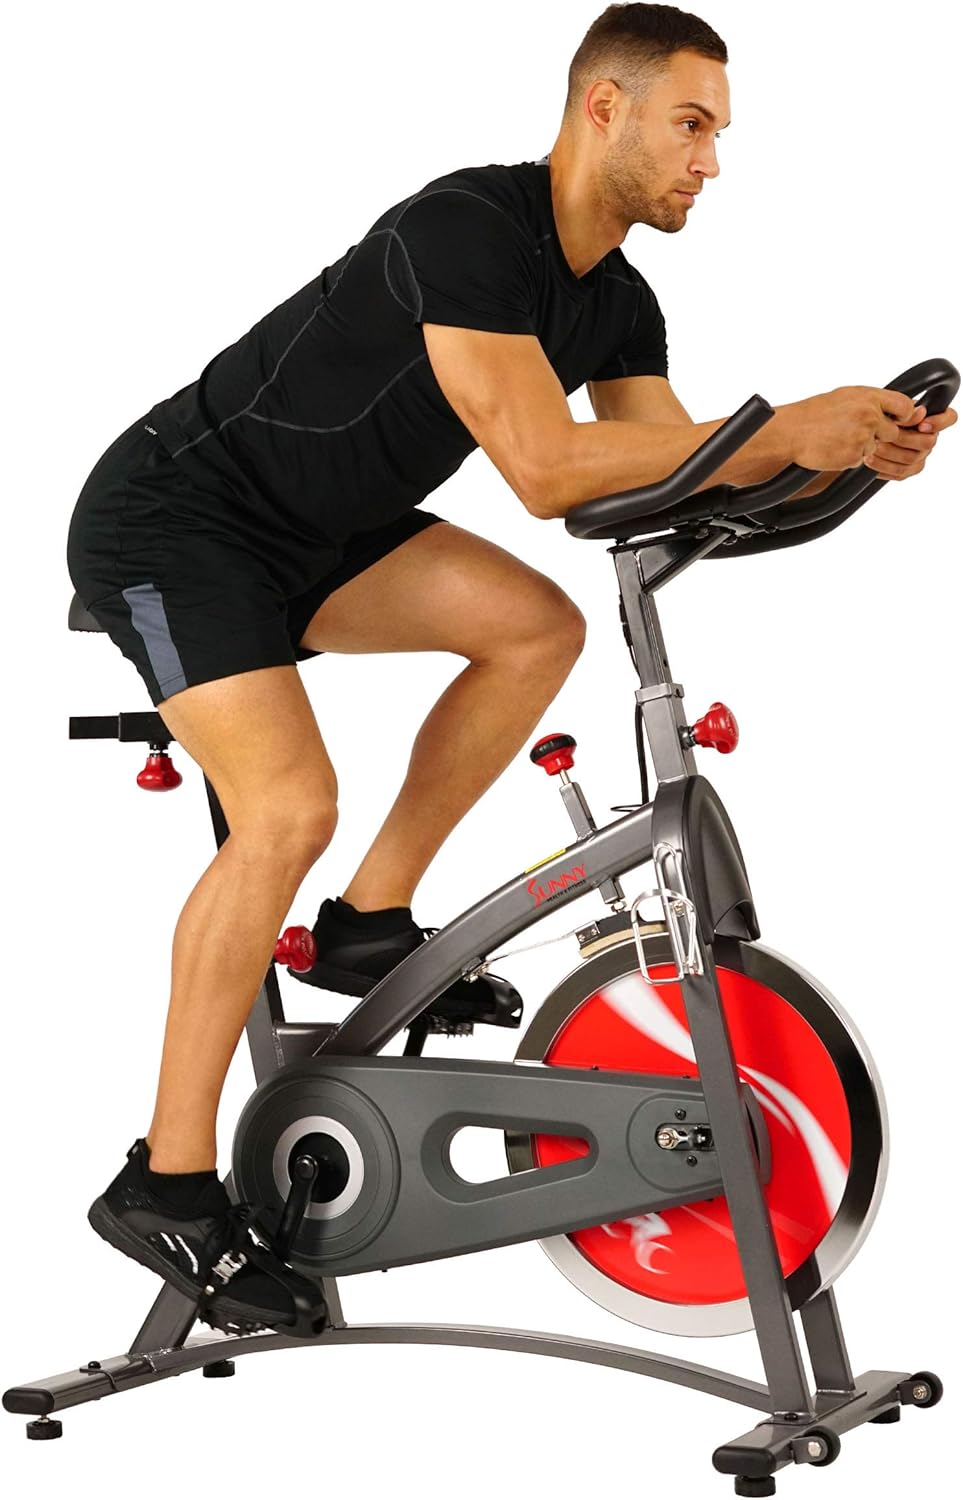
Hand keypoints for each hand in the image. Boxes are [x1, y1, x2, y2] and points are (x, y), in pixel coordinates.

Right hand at [785, 385, 923, 471]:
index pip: (904, 406)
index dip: (904, 415)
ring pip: (874, 447)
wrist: (792, 431)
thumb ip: (872, 401)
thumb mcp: (846, 396)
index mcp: (869, 397)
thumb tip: (896, 408)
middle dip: (879, 435)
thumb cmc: (814, 413)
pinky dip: (849, 457)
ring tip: (838, 438)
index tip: (898, 420)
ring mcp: (863, 437)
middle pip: (892, 432)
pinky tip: (834, 448)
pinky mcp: (855, 456)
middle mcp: (869, 416)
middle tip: (855, 431)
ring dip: (861, 447)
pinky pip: (860, 460)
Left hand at [863, 404, 957, 480]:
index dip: (939, 422)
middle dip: (903, 438)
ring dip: (889, 452)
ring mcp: (919, 456)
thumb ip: (906, 408)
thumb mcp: (890, 407)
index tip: (922, 424)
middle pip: (928, 442)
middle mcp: (928, 438)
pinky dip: (883, 466)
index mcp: (930, 419)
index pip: (949, 417)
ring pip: (911, 458)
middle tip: (884, 435)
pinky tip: (871, 459)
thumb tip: (920, 411)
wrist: (863, 433)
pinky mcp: (906, 470)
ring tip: (873, 446)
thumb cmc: (878, 417)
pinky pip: (900, 472)